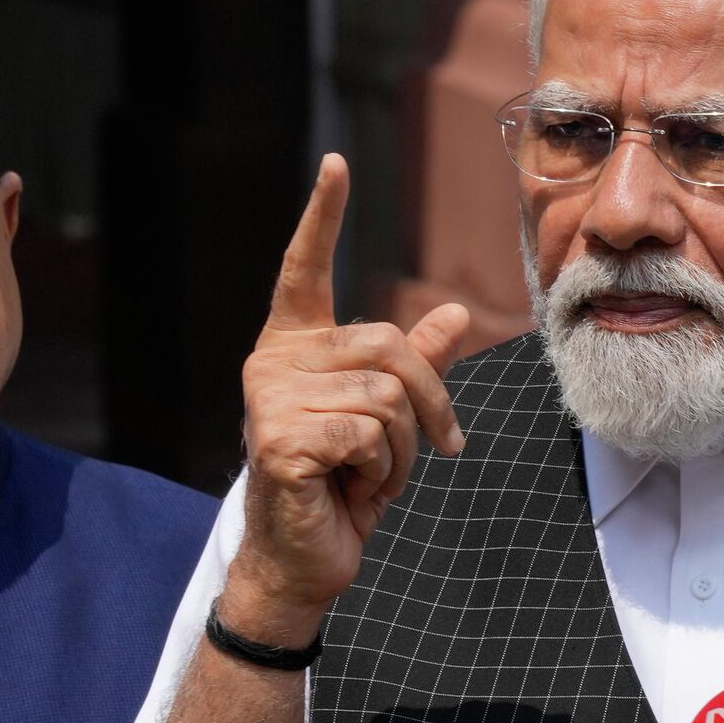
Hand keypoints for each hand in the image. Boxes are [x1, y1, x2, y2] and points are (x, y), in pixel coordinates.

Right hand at [229, 154, 470, 642]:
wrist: (305, 560)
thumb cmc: (343, 486)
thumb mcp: (389, 419)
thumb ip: (414, 364)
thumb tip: (456, 312)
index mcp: (293, 347)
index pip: (304, 268)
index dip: (323, 215)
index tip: (336, 163)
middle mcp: (271, 363)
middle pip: (388, 346)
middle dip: (427, 404)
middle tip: (428, 452)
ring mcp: (267, 400)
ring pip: (386, 395)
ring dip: (402, 450)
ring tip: (367, 476)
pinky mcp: (278, 439)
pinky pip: (370, 433)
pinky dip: (382, 472)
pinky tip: (350, 490)